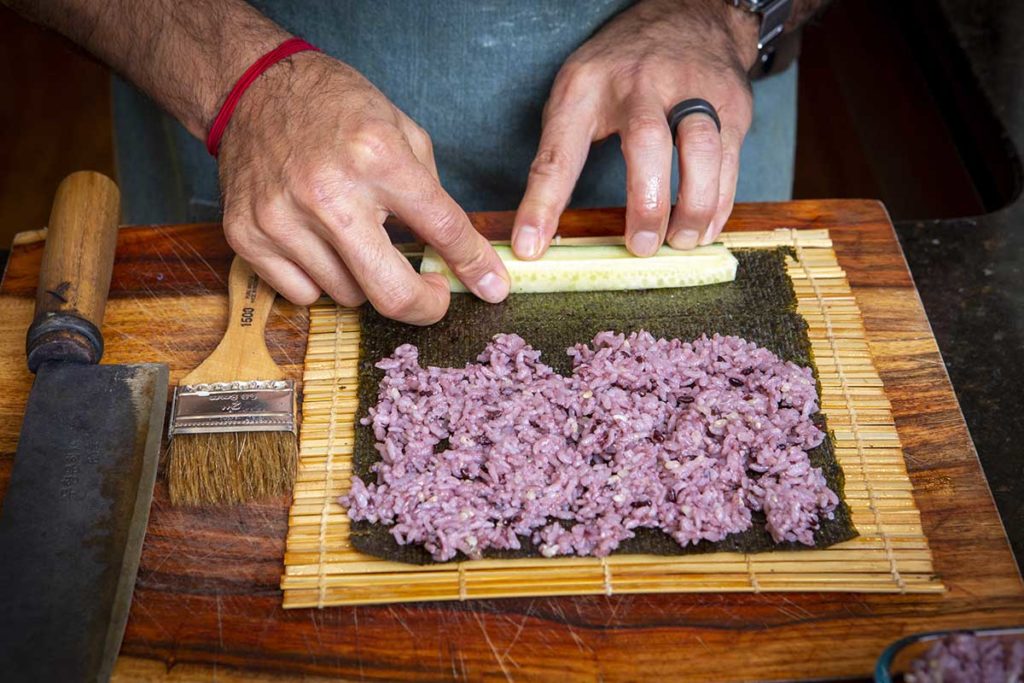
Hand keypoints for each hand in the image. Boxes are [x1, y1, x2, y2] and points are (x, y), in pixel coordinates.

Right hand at [218, 52, 509, 323]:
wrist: (253, 88)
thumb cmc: (334, 109)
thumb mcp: (400, 131)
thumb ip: (431, 194)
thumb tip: (459, 255)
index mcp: (377, 157)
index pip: (443, 229)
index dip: (475, 266)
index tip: (492, 287)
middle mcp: (328, 193)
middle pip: (391, 292)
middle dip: (425, 306)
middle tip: (433, 296)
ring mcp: (282, 220)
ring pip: (347, 296)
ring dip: (364, 279)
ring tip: (356, 239)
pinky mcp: (247, 237)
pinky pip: (302, 294)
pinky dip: (319, 280)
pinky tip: (319, 245)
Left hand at [512, 0, 759, 258]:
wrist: (690, 18)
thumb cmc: (620, 71)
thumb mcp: (577, 92)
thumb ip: (560, 151)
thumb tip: (537, 229)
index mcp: (587, 87)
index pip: (559, 152)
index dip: (542, 204)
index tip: (530, 247)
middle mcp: (640, 83)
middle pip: (645, 141)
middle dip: (646, 202)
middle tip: (641, 246)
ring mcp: (692, 89)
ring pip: (700, 150)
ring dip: (693, 206)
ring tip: (680, 242)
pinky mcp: (731, 104)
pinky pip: (729, 160)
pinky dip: (720, 203)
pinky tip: (704, 228)